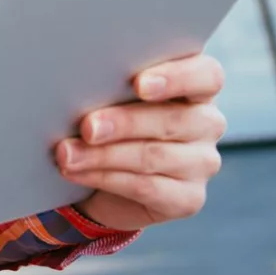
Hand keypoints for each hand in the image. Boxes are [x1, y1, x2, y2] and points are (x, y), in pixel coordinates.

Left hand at [56, 53, 226, 231]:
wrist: (110, 178)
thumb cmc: (114, 119)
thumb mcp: (115, 96)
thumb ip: (113, 84)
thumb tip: (78, 82)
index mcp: (198, 87)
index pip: (206, 76)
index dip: (176, 78)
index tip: (139, 84)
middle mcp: (208, 123)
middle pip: (172, 119)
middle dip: (123, 123)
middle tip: (87, 127)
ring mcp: (202, 163)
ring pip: (153, 156)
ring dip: (103, 155)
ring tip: (67, 153)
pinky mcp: (188, 198)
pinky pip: (146, 187)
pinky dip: (105, 178)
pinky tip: (77, 172)